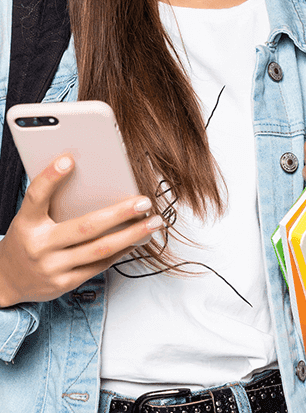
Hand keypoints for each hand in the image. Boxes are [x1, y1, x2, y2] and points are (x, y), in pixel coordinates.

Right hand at [0, 153, 164, 307]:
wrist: (4, 283)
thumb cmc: (27, 240)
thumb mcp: (30, 219)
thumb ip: (52, 202)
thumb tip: (92, 179)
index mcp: (26, 224)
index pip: (36, 196)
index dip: (51, 177)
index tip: (69, 159)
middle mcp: (38, 246)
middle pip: (85, 227)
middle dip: (120, 213)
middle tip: (145, 201)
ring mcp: (52, 268)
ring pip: (99, 248)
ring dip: (132, 234)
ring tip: (154, 222)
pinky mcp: (64, 283)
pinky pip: (100, 265)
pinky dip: (122, 250)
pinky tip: (138, 239)